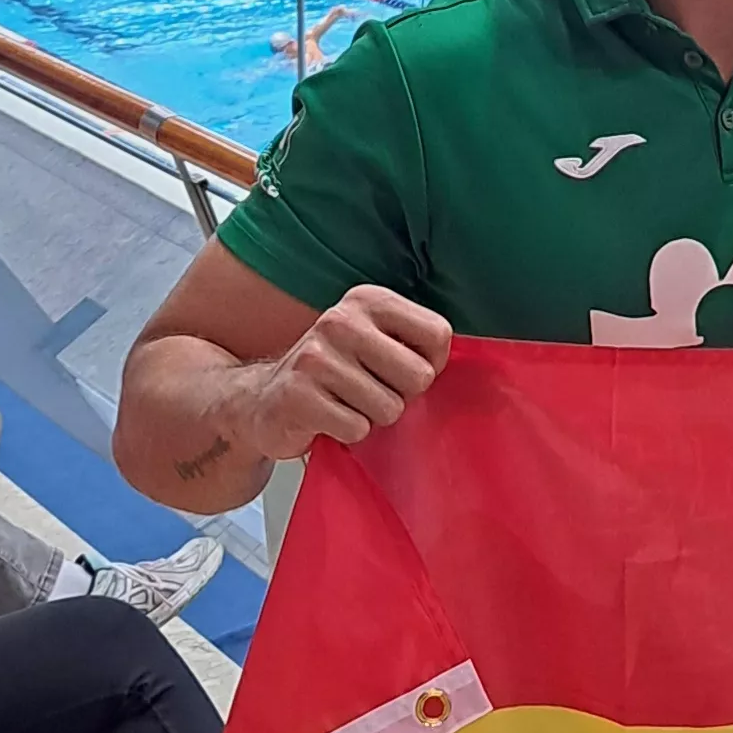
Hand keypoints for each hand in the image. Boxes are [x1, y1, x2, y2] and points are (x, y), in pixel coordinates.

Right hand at [237, 285, 450, 459]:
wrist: (264, 400)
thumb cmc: (335, 373)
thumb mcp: (376, 341)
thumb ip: (416, 343)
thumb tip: (468, 367)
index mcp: (369, 300)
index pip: (439, 335)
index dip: (431, 365)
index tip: (404, 371)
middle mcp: (341, 321)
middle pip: (418, 377)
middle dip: (400, 395)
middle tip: (369, 390)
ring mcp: (316, 357)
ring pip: (389, 408)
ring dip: (371, 416)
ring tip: (345, 403)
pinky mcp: (298, 396)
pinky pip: (356, 428)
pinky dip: (347, 432)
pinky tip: (326, 417)